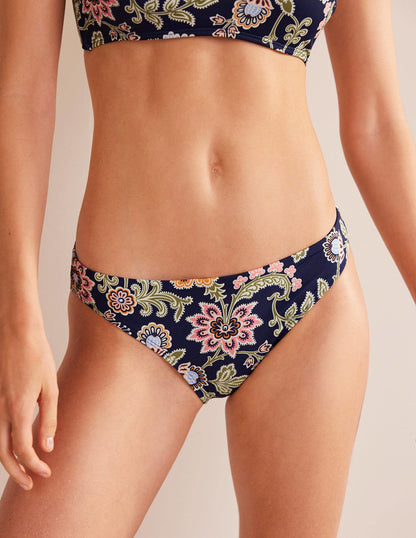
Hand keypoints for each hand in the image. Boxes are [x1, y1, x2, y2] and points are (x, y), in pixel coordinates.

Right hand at [0, 322, 58, 490]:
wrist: (17, 332)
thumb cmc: (37, 357)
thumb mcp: (51, 388)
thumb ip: (49, 419)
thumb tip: (48, 447)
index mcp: (18, 409)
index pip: (22, 449)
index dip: (34, 465)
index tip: (46, 474)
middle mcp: (1, 410)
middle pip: (3, 452)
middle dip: (16, 471)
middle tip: (30, 484)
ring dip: (7, 460)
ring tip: (23, 470)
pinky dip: (3, 442)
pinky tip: (15, 444)